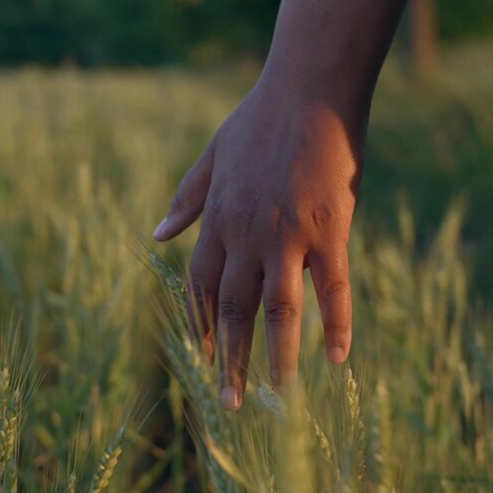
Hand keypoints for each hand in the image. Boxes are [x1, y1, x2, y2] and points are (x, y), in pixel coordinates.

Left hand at [153, 76, 362, 409]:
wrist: (310, 89)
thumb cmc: (262, 119)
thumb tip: (156, 235)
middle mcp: (247, 234)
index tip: (204, 357)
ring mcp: (289, 235)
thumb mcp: (212, 155)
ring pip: (277, 311)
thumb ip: (187, 199)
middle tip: (228, 403)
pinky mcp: (330, 230)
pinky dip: (335, 325)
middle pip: (233, 310)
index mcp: (218, 218)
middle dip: (228, 359)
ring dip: (275, 358)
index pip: (201, 285)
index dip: (201, 325)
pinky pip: (333, 289)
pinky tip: (336, 359)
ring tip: (275, 396)